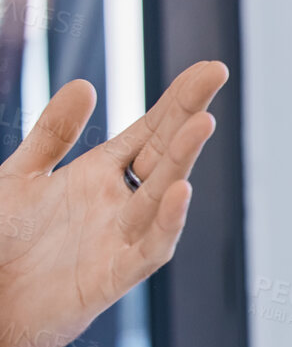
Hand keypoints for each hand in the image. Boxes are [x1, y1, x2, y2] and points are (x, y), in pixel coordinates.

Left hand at [0, 61, 227, 346]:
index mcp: (97, 176)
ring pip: (161, 194)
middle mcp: (118, 204)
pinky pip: (150, 248)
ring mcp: (119, 239)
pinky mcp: (113, 277)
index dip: (178, 99)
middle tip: (215, 76)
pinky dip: (168, 222)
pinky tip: (179, 191)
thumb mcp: (19, 178)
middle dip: (189, 115)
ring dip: (182, 159)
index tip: (210, 70)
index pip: (149, 130)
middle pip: (163, 152)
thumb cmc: (3, 247)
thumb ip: (53, 134)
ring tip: (202, 123)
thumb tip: (85, 85)